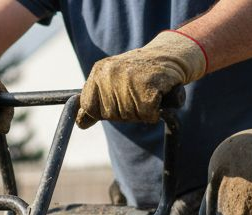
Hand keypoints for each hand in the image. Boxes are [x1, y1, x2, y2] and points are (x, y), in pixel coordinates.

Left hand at [77, 31, 205, 127]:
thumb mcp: (110, 82)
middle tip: (138, 93)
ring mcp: (129, 78)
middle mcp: (110, 73)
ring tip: (148, 92)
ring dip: (142, 112)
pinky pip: (147, 114)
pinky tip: (158, 95)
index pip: (89, 108)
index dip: (105, 111)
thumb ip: (94, 102)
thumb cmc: (139, 73)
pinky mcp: (149, 85)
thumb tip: (80, 123)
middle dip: (126, 112)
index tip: (118, 100)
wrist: (170, 55)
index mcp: (98, 71)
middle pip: (110, 115)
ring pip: (130, 116)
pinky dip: (155, 112)